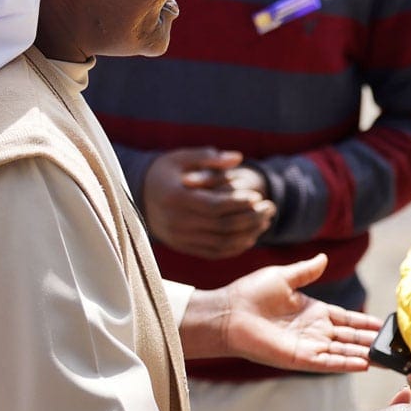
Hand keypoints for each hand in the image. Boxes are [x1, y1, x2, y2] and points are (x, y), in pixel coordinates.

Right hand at [142, 148, 275, 258]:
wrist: (140, 195)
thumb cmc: (166, 171)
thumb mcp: (182, 158)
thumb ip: (209, 158)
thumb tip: (238, 158)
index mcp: (175, 199)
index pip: (213, 206)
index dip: (237, 203)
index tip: (257, 196)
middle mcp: (176, 222)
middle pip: (221, 226)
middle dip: (250, 218)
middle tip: (270, 207)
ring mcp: (179, 238)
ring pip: (221, 243)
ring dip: (248, 234)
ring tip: (266, 221)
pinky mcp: (183, 247)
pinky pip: (214, 252)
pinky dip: (235, 248)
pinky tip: (251, 236)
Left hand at [181, 254, 381, 370]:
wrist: (228, 312)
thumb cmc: (251, 293)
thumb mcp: (284, 277)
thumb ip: (306, 270)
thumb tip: (323, 257)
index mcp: (313, 311)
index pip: (346, 318)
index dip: (365, 322)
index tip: (384, 325)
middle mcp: (314, 330)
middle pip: (350, 337)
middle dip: (371, 341)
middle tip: (395, 346)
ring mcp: (308, 345)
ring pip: (343, 351)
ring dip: (364, 354)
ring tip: (387, 359)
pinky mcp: (299, 358)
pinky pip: (327, 362)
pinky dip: (345, 363)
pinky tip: (364, 364)